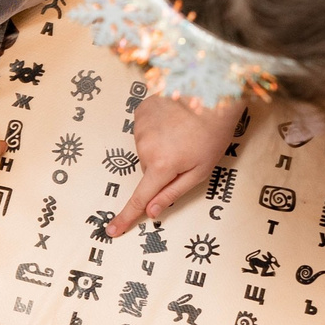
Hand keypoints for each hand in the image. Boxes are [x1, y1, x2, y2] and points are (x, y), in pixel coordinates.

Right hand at [107, 95, 239, 235]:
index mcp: (161, 166)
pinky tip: (171, 120)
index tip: (112, 230)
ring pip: (145, 149)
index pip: (140, 199)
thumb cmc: (212, 134)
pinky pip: (143, 129)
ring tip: (181, 132)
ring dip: (159, 146)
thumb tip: (152, 212)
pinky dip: (155, 129)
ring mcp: (140, 127)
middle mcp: (145, 147)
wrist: (211, 94)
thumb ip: (172, 192)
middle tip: (185, 152)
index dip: (126, 217)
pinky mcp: (140, 111)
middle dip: (162, 167)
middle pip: (147, 169)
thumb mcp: (200, 171)